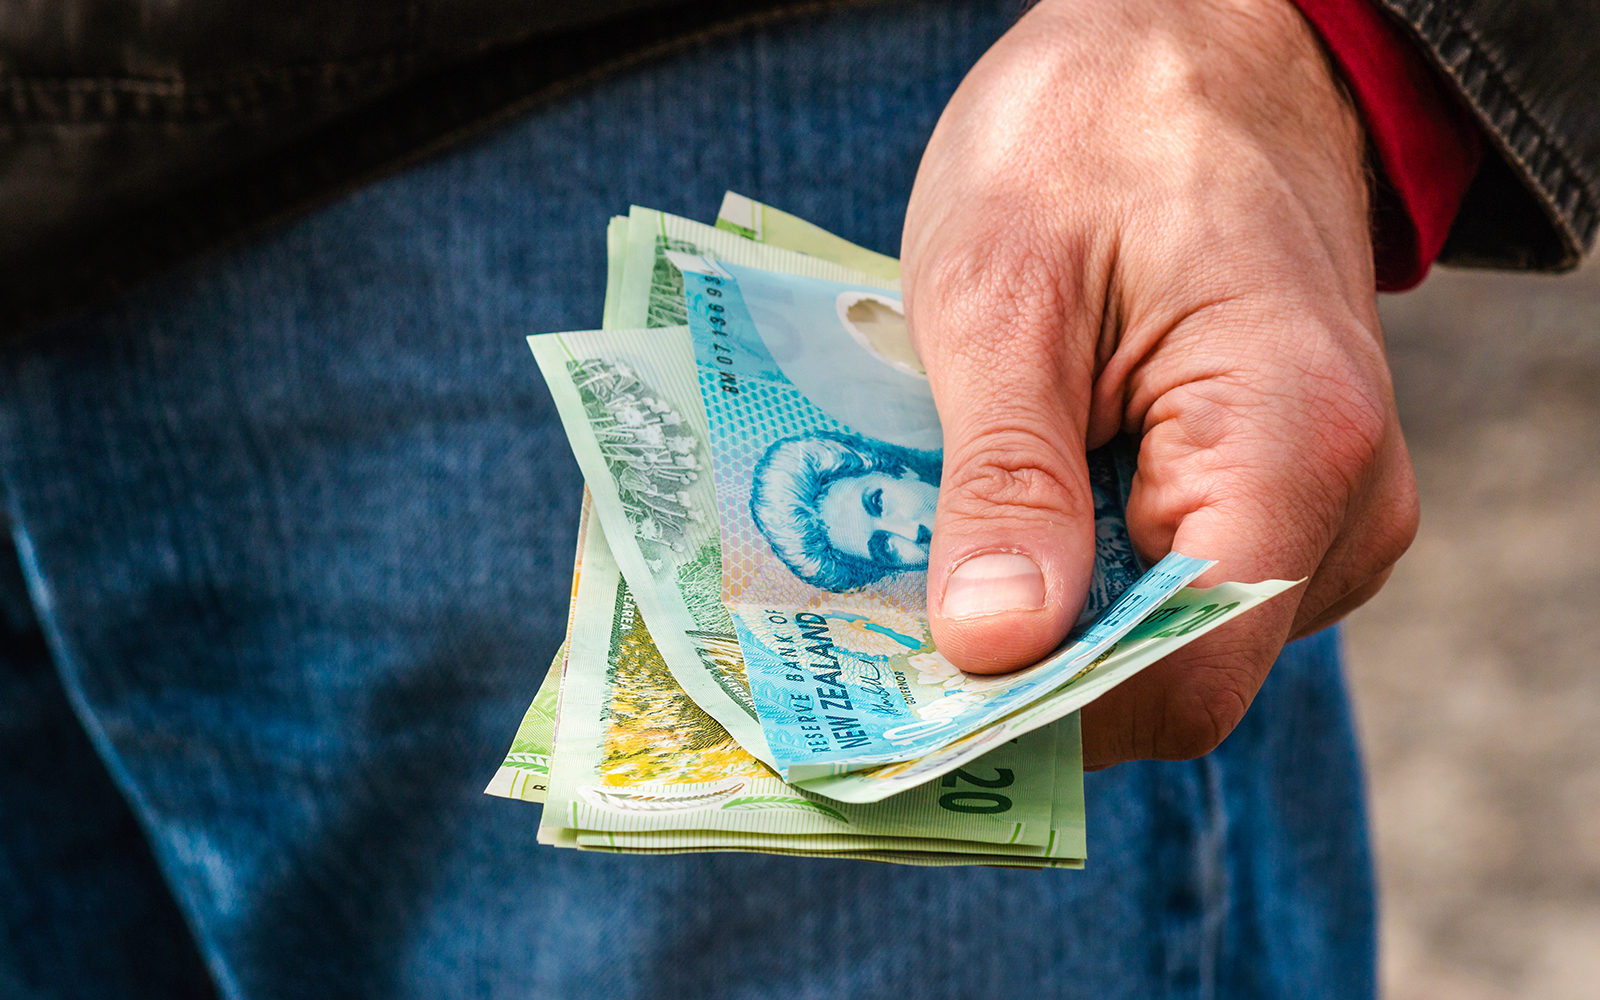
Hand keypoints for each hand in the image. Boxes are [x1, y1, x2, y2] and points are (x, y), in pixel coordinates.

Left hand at [901, 0, 1417, 768]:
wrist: (1199, 49)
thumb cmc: (1096, 134)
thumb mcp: (1003, 292)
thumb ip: (1008, 478)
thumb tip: (995, 650)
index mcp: (1287, 443)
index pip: (1180, 678)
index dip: (1044, 709)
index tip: (910, 695)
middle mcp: (1339, 501)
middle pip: (1171, 673)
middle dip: (1027, 661)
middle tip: (889, 614)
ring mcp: (1319, 506)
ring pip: (1165, 637)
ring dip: (1045, 612)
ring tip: (940, 535)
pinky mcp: (1275, 495)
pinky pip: (1173, 582)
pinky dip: (1079, 567)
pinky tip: (1005, 507)